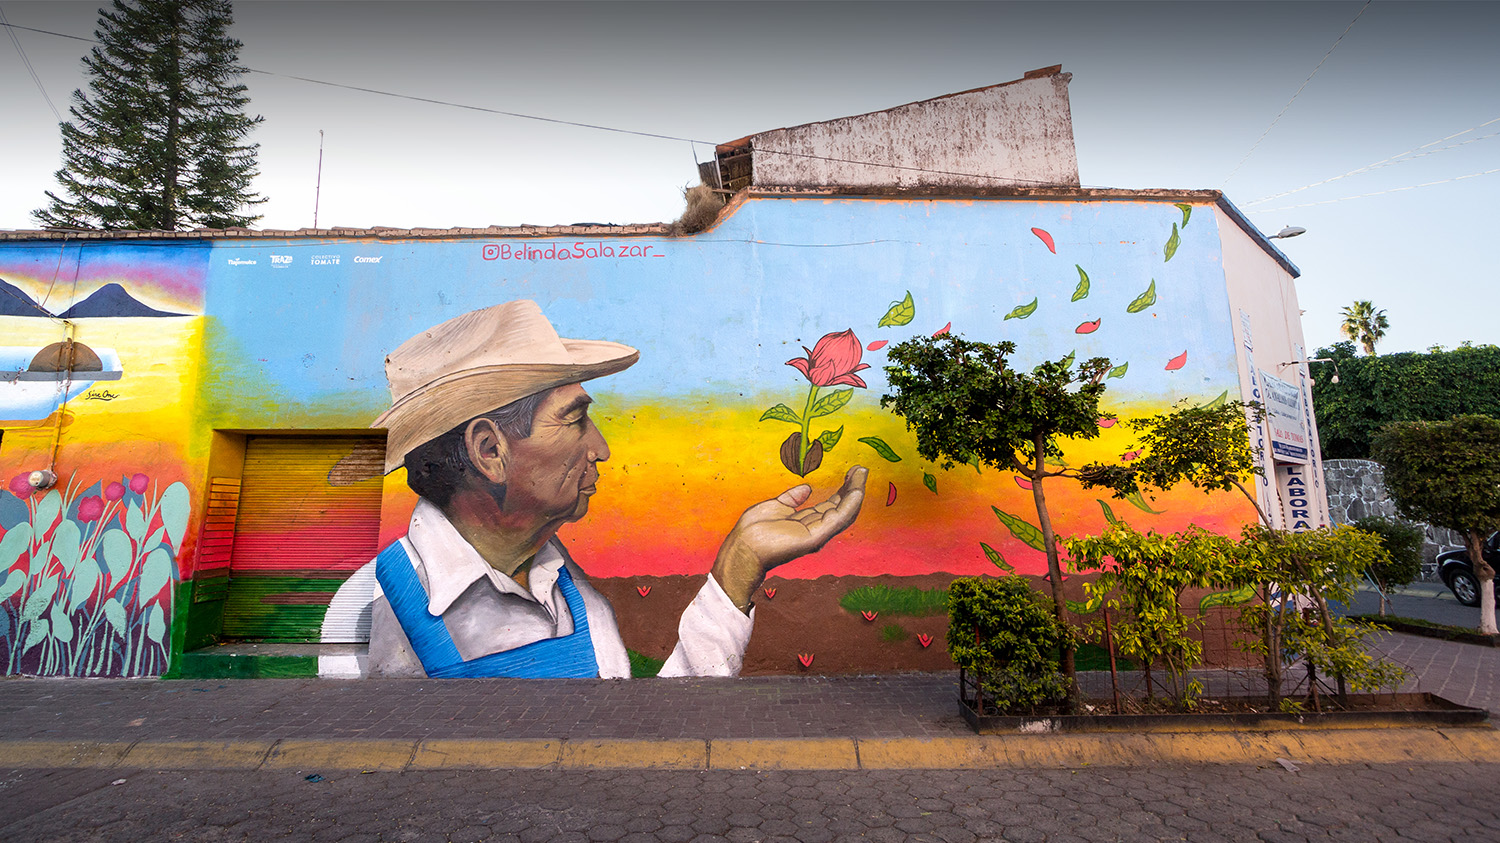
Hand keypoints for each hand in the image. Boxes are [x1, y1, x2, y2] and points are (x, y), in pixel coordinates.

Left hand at [711, 466, 866, 612]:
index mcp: (806, 522)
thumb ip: (792, 498)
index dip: (843, 489)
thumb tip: (807, 488)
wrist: (744, 545)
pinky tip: (857, 491)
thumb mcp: (777, 506)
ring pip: (843, 512)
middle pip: (841, 507)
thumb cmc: (755, 529)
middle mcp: (815, 529)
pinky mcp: (814, 538)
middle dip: (853, 488)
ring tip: (862, 474)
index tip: (852, 472)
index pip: (831, 504)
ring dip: (855, 493)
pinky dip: (849, 506)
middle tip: (862, 469)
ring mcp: (816, 534)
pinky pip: (837, 520)